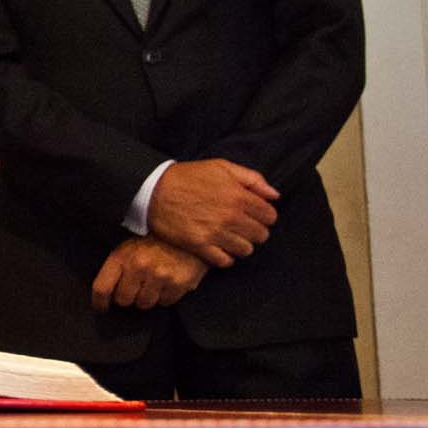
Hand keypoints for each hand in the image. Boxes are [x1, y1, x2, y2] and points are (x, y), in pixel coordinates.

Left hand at [91, 235, 206, 310]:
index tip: (101, 307)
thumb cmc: (152, 245)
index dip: (99, 302)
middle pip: (123, 300)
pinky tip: (167, 282)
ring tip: (153, 282)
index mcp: (122, 257)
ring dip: (147, 297)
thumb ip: (115, 270)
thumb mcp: (127, 250)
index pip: (102, 288)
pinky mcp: (178, 284)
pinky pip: (164, 303)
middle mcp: (139, 266)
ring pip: (144, 304)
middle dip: (128, 297)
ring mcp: (160, 276)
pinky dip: (164, 297)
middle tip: (136, 286)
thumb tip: (104, 296)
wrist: (184, 236)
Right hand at [148, 158, 278, 266]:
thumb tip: (275, 195)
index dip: (264, 216)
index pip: (270, 216)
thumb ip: (252, 179)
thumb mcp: (222, 167)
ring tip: (230, 237)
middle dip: (254, 231)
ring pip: (245, 250)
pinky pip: (225, 261)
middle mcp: (231, 217)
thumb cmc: (188, 176)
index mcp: (239, 196)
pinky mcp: (199, 246)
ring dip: (240, 245)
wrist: (153, 190)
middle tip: (241, 227)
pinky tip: (219, 248)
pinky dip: (225, 257)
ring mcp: (215, 233)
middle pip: (261, 235)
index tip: (254, 215)